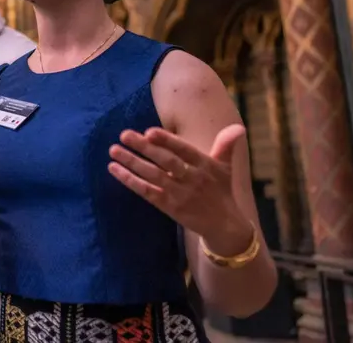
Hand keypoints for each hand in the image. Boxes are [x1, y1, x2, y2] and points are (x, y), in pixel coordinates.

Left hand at [108, 124, 253, 252]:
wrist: (224, 225)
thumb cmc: (220, 190)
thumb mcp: (225, 168)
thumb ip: (225, 146)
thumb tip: (238, 127)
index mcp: (205, 166)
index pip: (185, 151)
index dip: (167, 141)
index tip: (149, 131)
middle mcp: (192, 179)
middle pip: (166, 162)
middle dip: (145, 148)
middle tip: (124, 134)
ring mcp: (179, 194)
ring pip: (153, 176)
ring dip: (132, 162)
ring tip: (113, 150)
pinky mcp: (168, 206)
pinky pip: (146, 192)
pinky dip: (129, 180)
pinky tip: (114, 169)